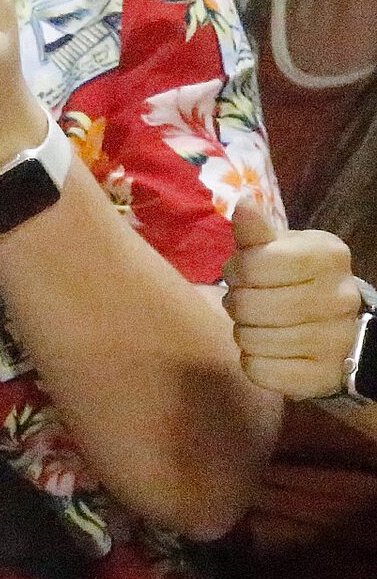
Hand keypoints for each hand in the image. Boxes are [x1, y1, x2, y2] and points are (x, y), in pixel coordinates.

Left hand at [226, 202, 366, 400]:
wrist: (338, 329)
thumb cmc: (295, 281)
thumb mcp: (279, 250)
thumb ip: (256, 233)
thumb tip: (243, 202)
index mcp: (328, 256)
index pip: (255, 263)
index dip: (237, 270)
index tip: (244, 273)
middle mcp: (341, 296)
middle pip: (248, 305)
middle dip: (237, 303)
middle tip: (249, 302)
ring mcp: (337, 340)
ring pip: (250, 339)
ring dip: (244, 333)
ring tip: (261, 325)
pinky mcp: (323, 376)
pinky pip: (259, 371)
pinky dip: (253, 362)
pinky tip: (270, 351)